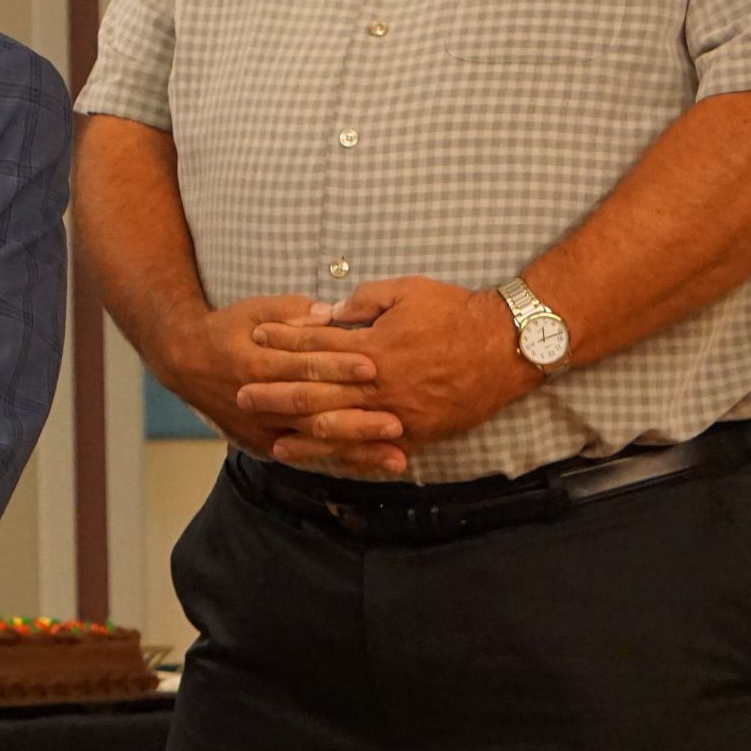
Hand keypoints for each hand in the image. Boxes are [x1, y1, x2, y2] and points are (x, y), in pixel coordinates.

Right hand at [154, 294, 395, 470]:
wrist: (184, 362)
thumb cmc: (227, 330)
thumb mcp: (253, 309)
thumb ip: (291, 312)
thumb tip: (330, 313)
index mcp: (253, 361)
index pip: (300, 364)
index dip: (336, 365)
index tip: (373, 365)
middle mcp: (256, 399)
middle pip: (310, 410)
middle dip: (354, 420)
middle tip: (396, 422)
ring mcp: (259, 427)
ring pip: (312, 441)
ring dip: (355, 450)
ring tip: (395, 456)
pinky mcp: (263, 446)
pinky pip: (306, 458)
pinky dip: (339, 462)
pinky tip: (371, 466)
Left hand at [246, 279, 531, 467]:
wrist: (508, 345)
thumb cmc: (457, 311)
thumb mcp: (406, 291)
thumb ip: (363, 301)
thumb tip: (328, 312)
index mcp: (374, 346)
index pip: (317, 343)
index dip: (284, 340)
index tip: (255, 336)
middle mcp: (381, 383)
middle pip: (317, 390)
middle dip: (277, 392)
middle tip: (241, 394)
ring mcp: (398, 412)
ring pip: (340, 426)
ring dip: (302, 431)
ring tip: (269, 435)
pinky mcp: (417, 433)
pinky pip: (373, 447)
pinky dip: (346, 454)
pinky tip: (325, 459)